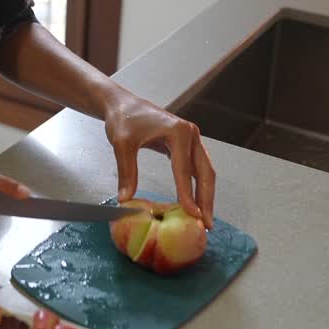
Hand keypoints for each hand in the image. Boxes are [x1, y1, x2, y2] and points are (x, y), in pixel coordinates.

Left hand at [104, 90, 214, 228]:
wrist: (122, 104)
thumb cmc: (123, 119)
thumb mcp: (122, 144)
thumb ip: (127, 172)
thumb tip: (126, 199)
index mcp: (178, 132)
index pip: (184, 169)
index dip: (188, 194)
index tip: (192, 215)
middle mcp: (190, 134)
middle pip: (205, 172)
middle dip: (206, 199)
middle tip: (205, 224)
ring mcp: (191, 139)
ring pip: (204, 171)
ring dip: (205, 195)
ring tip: (204, 218)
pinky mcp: (186, 145)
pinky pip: (196, 168)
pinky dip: (197, 186)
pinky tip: (194, 202)